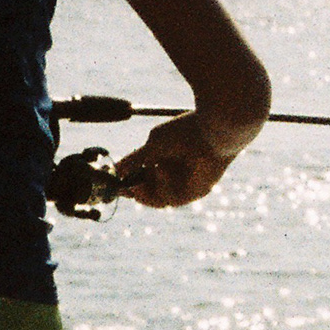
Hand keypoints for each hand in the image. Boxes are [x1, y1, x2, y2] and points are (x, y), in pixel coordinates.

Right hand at [113, 115, 238, 208]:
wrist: (214, 130)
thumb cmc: (186, 131)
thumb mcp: (154, 144)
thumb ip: (136, 159)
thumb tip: (116, 170)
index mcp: (169, 157)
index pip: (146, 175)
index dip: (130, 180)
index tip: (115, 182)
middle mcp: (178, 172)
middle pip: (152, 192)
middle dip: (136, 192)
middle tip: (122, 190)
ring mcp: (188, 183)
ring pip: (160, 199)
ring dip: (147, 192)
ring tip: (139, 183)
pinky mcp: (197, 191)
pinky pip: (173, 198)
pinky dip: (164, 185)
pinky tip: (162, 169)